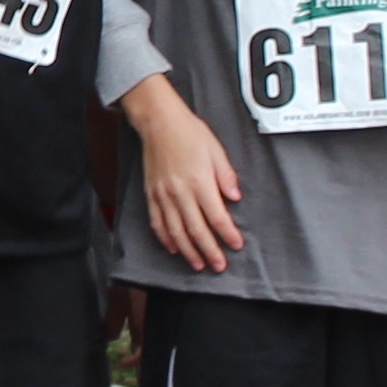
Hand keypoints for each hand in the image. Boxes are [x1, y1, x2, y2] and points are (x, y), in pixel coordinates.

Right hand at [119, 78, 243, 272]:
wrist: (158, 121)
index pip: (216, 216)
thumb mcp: (216, 149)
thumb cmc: (188, 131)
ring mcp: (163, 194)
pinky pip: (157, 221)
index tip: (235, 244)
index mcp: (199, 181)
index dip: (227, 233)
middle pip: (196, 229)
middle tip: (219, 265)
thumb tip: (234, 196)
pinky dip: (165, 238)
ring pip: (176, 231)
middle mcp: (180, 191)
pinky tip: (173, 247)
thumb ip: (226, 175)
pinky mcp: (152, 193)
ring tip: (198, 264)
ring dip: (188, 251)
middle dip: (209, 250)